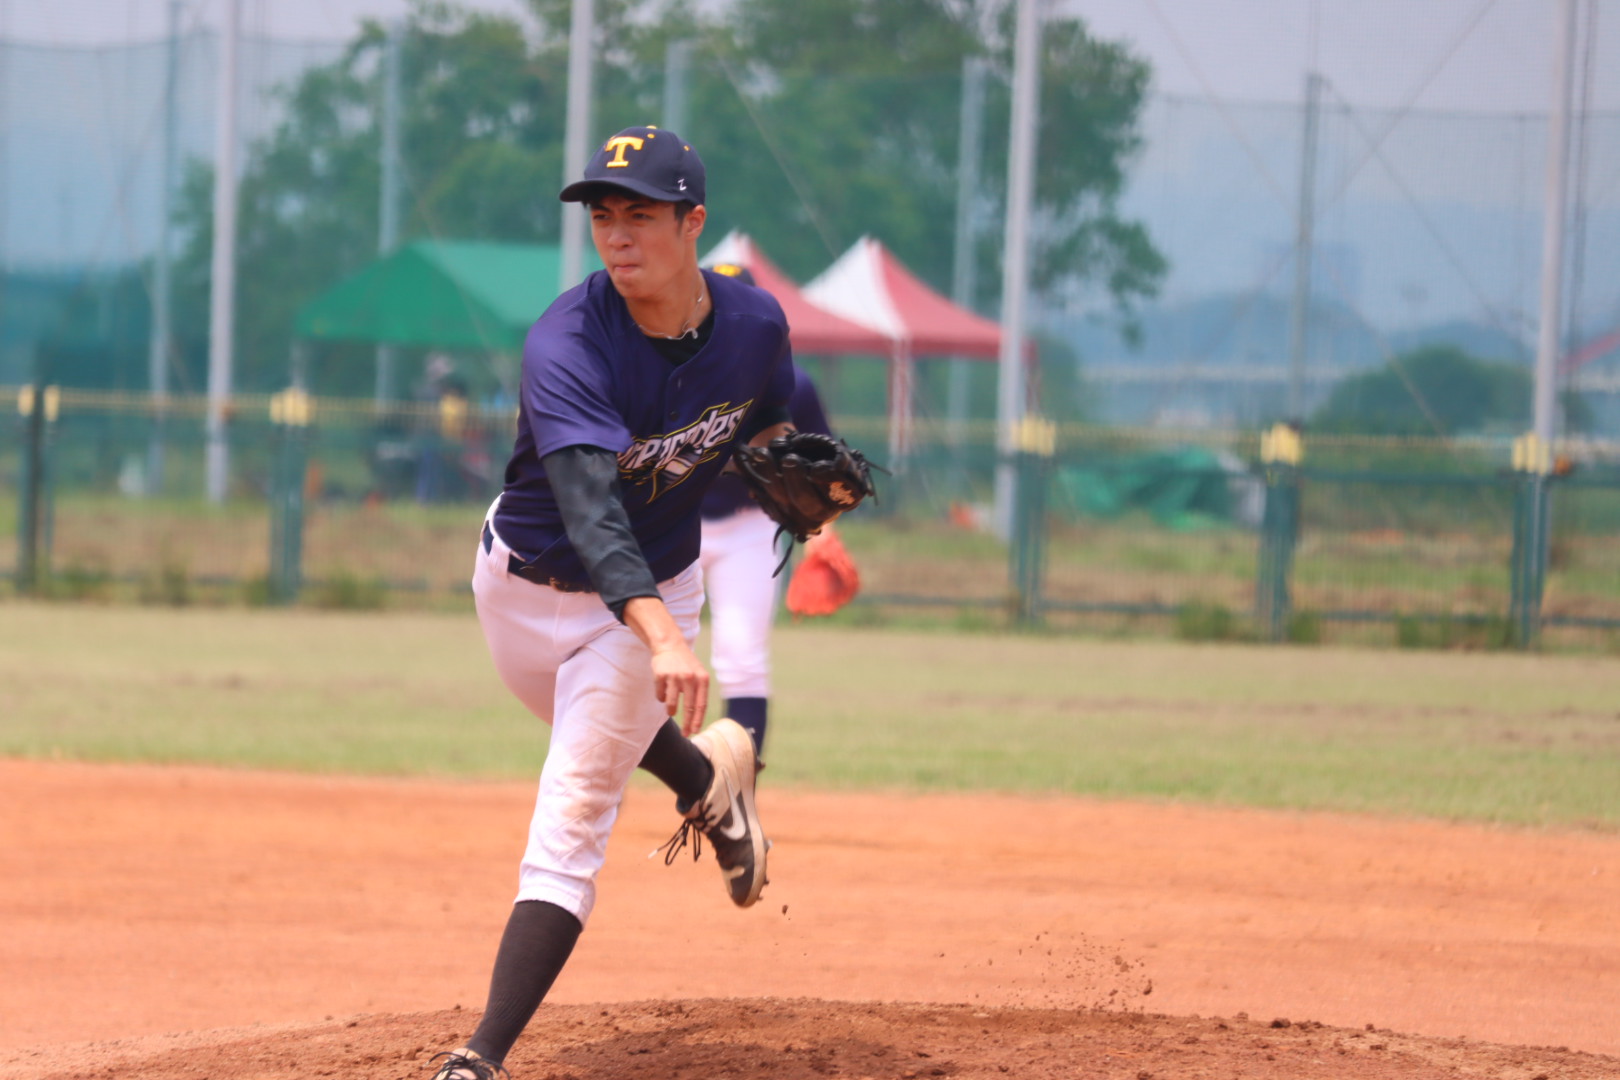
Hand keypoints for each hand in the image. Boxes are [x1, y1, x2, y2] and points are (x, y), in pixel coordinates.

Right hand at [622, 596, 709, 732]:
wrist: (670, 645)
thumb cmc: (686, 665)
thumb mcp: (699, 675)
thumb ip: (699, 694)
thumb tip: (696, 720)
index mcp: (702, 679)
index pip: (701, 705)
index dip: (698, 720)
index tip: (695, 732)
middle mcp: (689, 678)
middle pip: (688, 707)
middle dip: (686, 723)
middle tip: (685, 734)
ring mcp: (674, 676)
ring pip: (671, 704)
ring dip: (671, 710)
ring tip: (671, 711)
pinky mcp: (660, 676)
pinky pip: (660, 696)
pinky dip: (661, 697)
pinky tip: (663, 690)